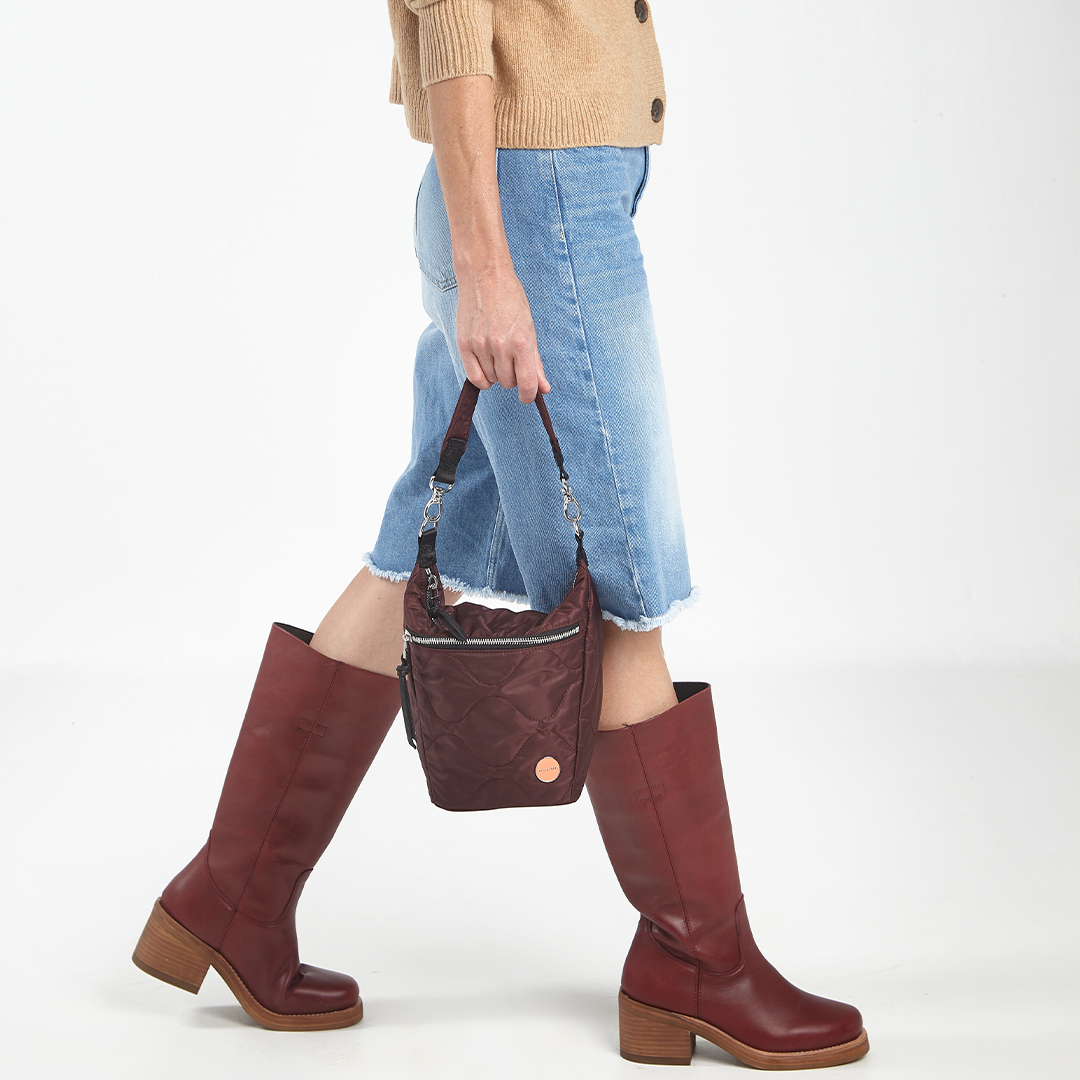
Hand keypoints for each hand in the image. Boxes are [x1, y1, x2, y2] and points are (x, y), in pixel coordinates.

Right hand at [455, 259, 550, 403]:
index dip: (529, 395)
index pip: (527, 384)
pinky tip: (486, 367)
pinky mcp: (464, 344)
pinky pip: (474, 377)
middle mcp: (500, 345)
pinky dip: (483, 378)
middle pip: (508, 383)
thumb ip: (536, 362)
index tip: (527, 395)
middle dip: (512, 377)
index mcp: (522, 341)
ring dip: (497, 374)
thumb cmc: (511, 301)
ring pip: (492, 380)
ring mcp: (480, 345)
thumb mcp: (530, 329)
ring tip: (497, 354)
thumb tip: (544, 389)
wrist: (485, 277)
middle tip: (511, 359)